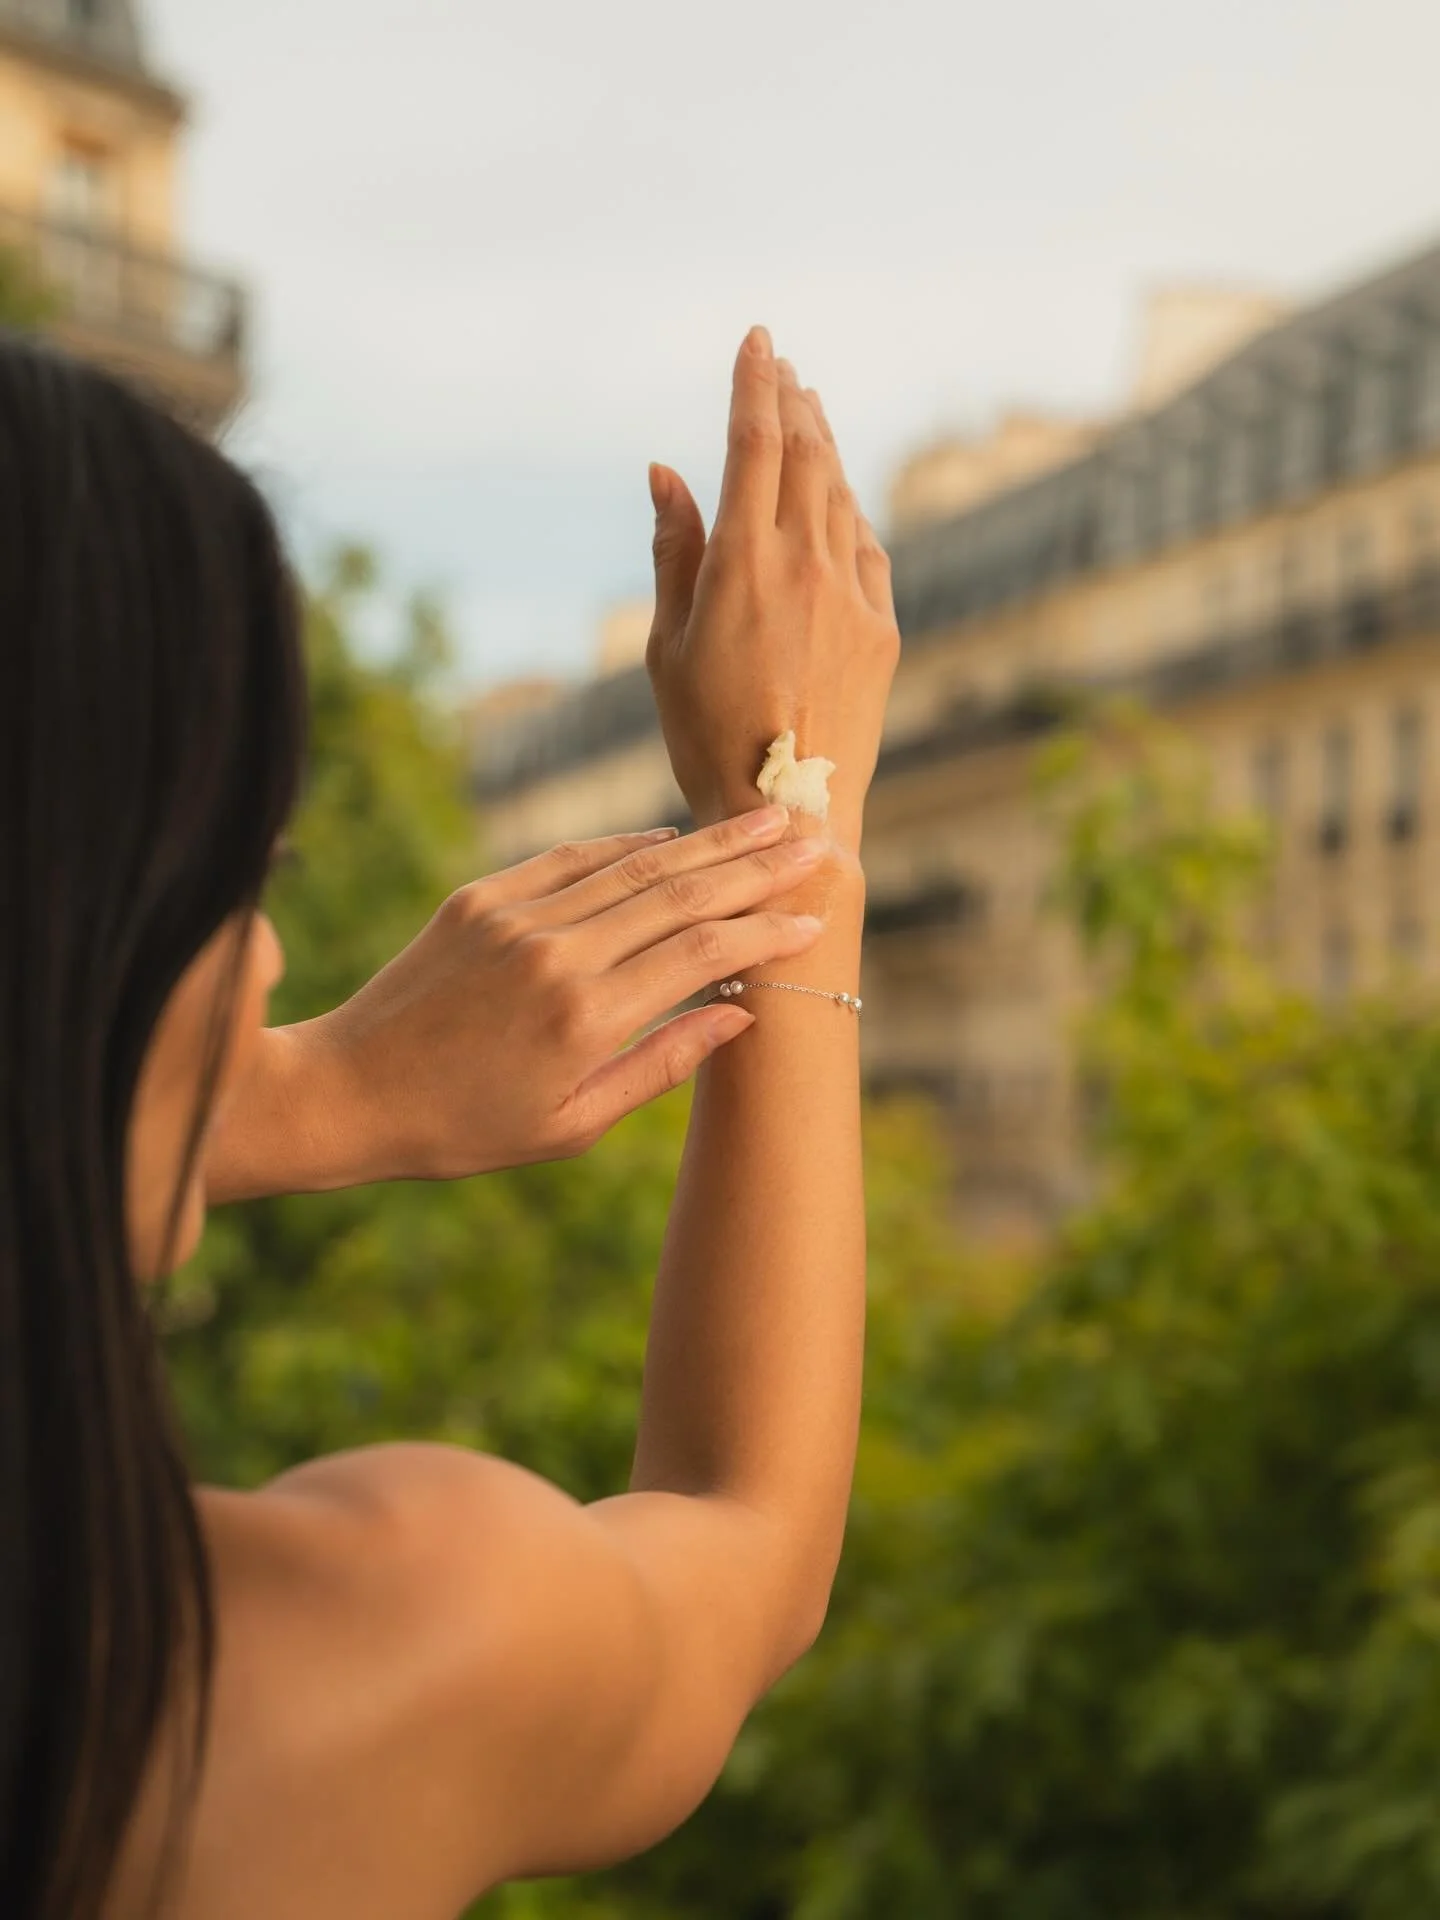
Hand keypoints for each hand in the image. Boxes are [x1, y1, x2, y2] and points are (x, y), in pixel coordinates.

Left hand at [204, 812, 831, 1199]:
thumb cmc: (464, 1128)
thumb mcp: (571, 1125)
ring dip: (707, 842)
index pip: (701, 955)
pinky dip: (629, 846)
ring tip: (766, 819)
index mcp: (584, 1020)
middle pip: (680, 894)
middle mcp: (555, 955)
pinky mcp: (482, 897)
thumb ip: (660, 1065)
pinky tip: (673, 837)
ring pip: (634, 866)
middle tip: (816, 841)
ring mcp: (516, 917)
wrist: (346, 1090)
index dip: (765, 930)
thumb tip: (741, 1016)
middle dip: (755, 865)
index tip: (816, 916)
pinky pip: (573, 860)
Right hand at [645, 329, 899, 855]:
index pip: (754, 442)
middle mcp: (807, 565)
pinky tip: (842, 503)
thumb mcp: (668, 645)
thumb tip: (666, 471)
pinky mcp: (884, 631)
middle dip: (793, 401)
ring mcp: (854, 596)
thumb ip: (673, 549)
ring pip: (842, 497)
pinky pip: (868, 550)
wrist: (790, 814)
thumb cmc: (707, 737)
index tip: (757, 339)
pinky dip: (852, 514)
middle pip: (806, 455)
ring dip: (825, 448)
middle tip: (785, 366)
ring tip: (811, 415)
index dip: (755, 382)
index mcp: (744, 563)